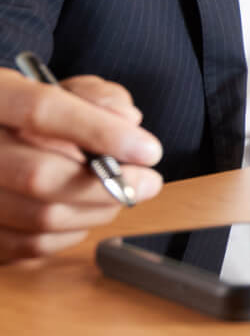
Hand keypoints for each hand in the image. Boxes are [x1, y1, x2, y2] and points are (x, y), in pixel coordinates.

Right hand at [0, 68, 163, 262]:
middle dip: (108, 185)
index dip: (100, 132)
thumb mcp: (67, 89)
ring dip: (95, 211)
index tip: (149, 151)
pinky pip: (28, 246)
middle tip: (149, 182)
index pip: (41, 111)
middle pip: (39, 175)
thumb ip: (99, 97)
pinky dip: (70, 234)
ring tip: (120, 196)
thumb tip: (128, 121)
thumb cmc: (39, 114)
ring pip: (38, 216)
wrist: (0, 139)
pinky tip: (86, 213)